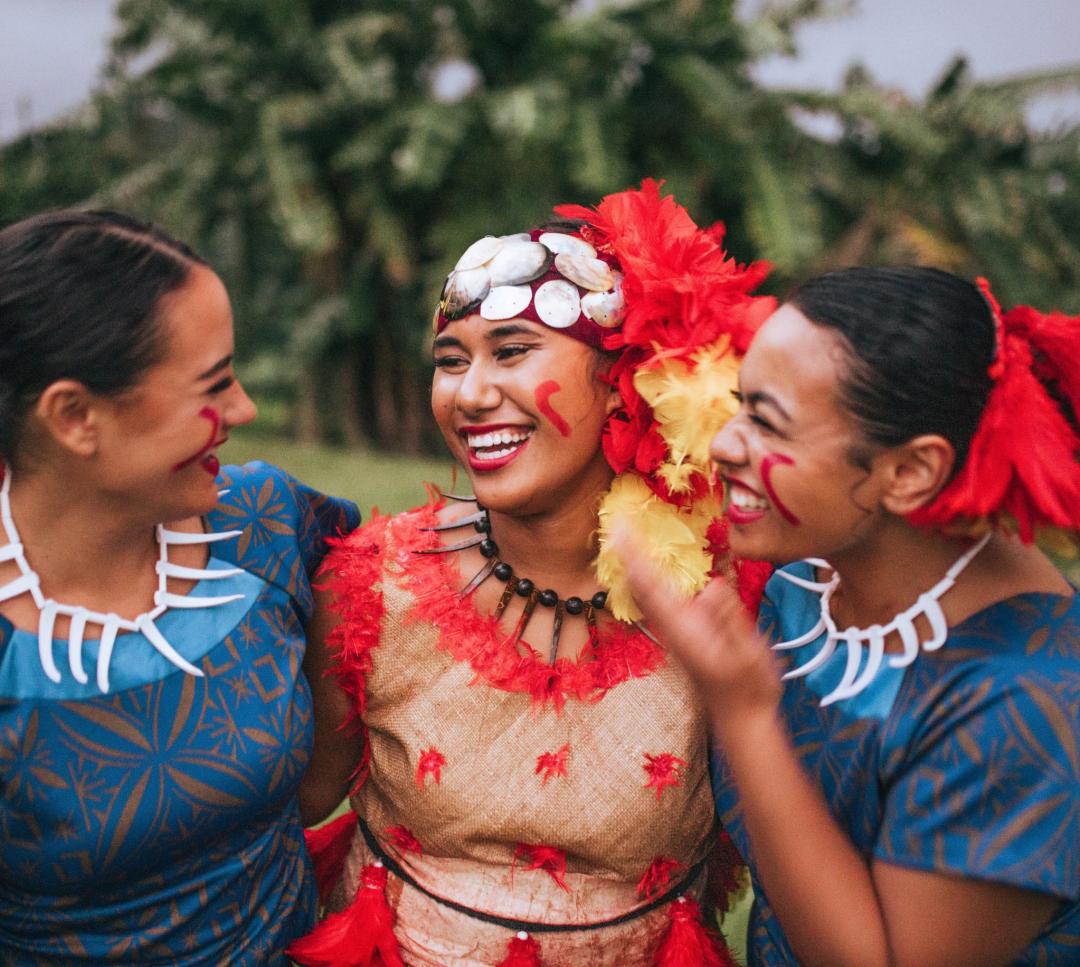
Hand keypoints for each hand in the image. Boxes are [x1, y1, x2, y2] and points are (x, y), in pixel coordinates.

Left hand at [613, 528, 781, 732]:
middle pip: (641, 586)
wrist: (741, 720)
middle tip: (618, 522)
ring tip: (627, 535)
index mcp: (685, 630)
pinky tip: (650, 567)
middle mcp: (673, 628)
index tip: (621, 530)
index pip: (651, 586)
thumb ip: (731, 620)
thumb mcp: (749, 654)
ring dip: (636, 564)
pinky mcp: (684, 634)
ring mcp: (676, 632)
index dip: (635, 556)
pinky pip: (660, 600)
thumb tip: (713, 586)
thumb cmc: (749, 689)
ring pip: (647, 593)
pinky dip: (650, 578)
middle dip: (628, 554)